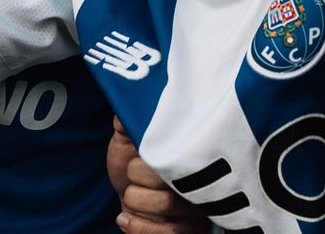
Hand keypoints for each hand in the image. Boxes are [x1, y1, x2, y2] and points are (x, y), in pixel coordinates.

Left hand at [108, 118, 208, 233]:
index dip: (145, 162)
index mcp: (190, 157)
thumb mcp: (127, 144)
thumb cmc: (132, 169)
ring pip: (167, 207)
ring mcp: (195, 212)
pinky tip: (125, 218)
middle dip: (137, 183)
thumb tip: (127, 104)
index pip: (177, 154)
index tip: (137, 159)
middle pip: (173, 180)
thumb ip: (129, 125)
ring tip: (130, 198)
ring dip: (136, 204)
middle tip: (132, 180)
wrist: (127, 200)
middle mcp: (200, 183)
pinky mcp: (185, 233)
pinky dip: (136, 226)